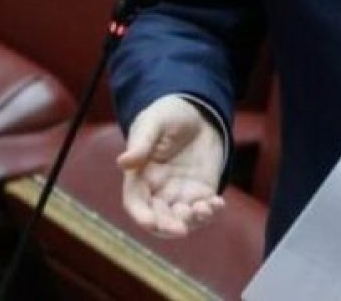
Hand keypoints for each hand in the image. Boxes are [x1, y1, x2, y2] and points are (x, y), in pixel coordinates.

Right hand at [116, 95, 225, 237]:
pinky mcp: (201, 191)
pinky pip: (205, 209)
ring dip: (192, 221)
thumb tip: (123, 162)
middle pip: (159, 218)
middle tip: (181, 228)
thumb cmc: (167, 115)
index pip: (136, 203)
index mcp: (140, 177)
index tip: (151, 223)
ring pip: (182, 219)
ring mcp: (180, 193)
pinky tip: (218, 203)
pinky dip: (211, 212)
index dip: (141, 216)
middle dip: (168, 226)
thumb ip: (141, 144)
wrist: (197, 112)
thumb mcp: (153, 124)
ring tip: (204, 209)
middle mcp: (158, 191)